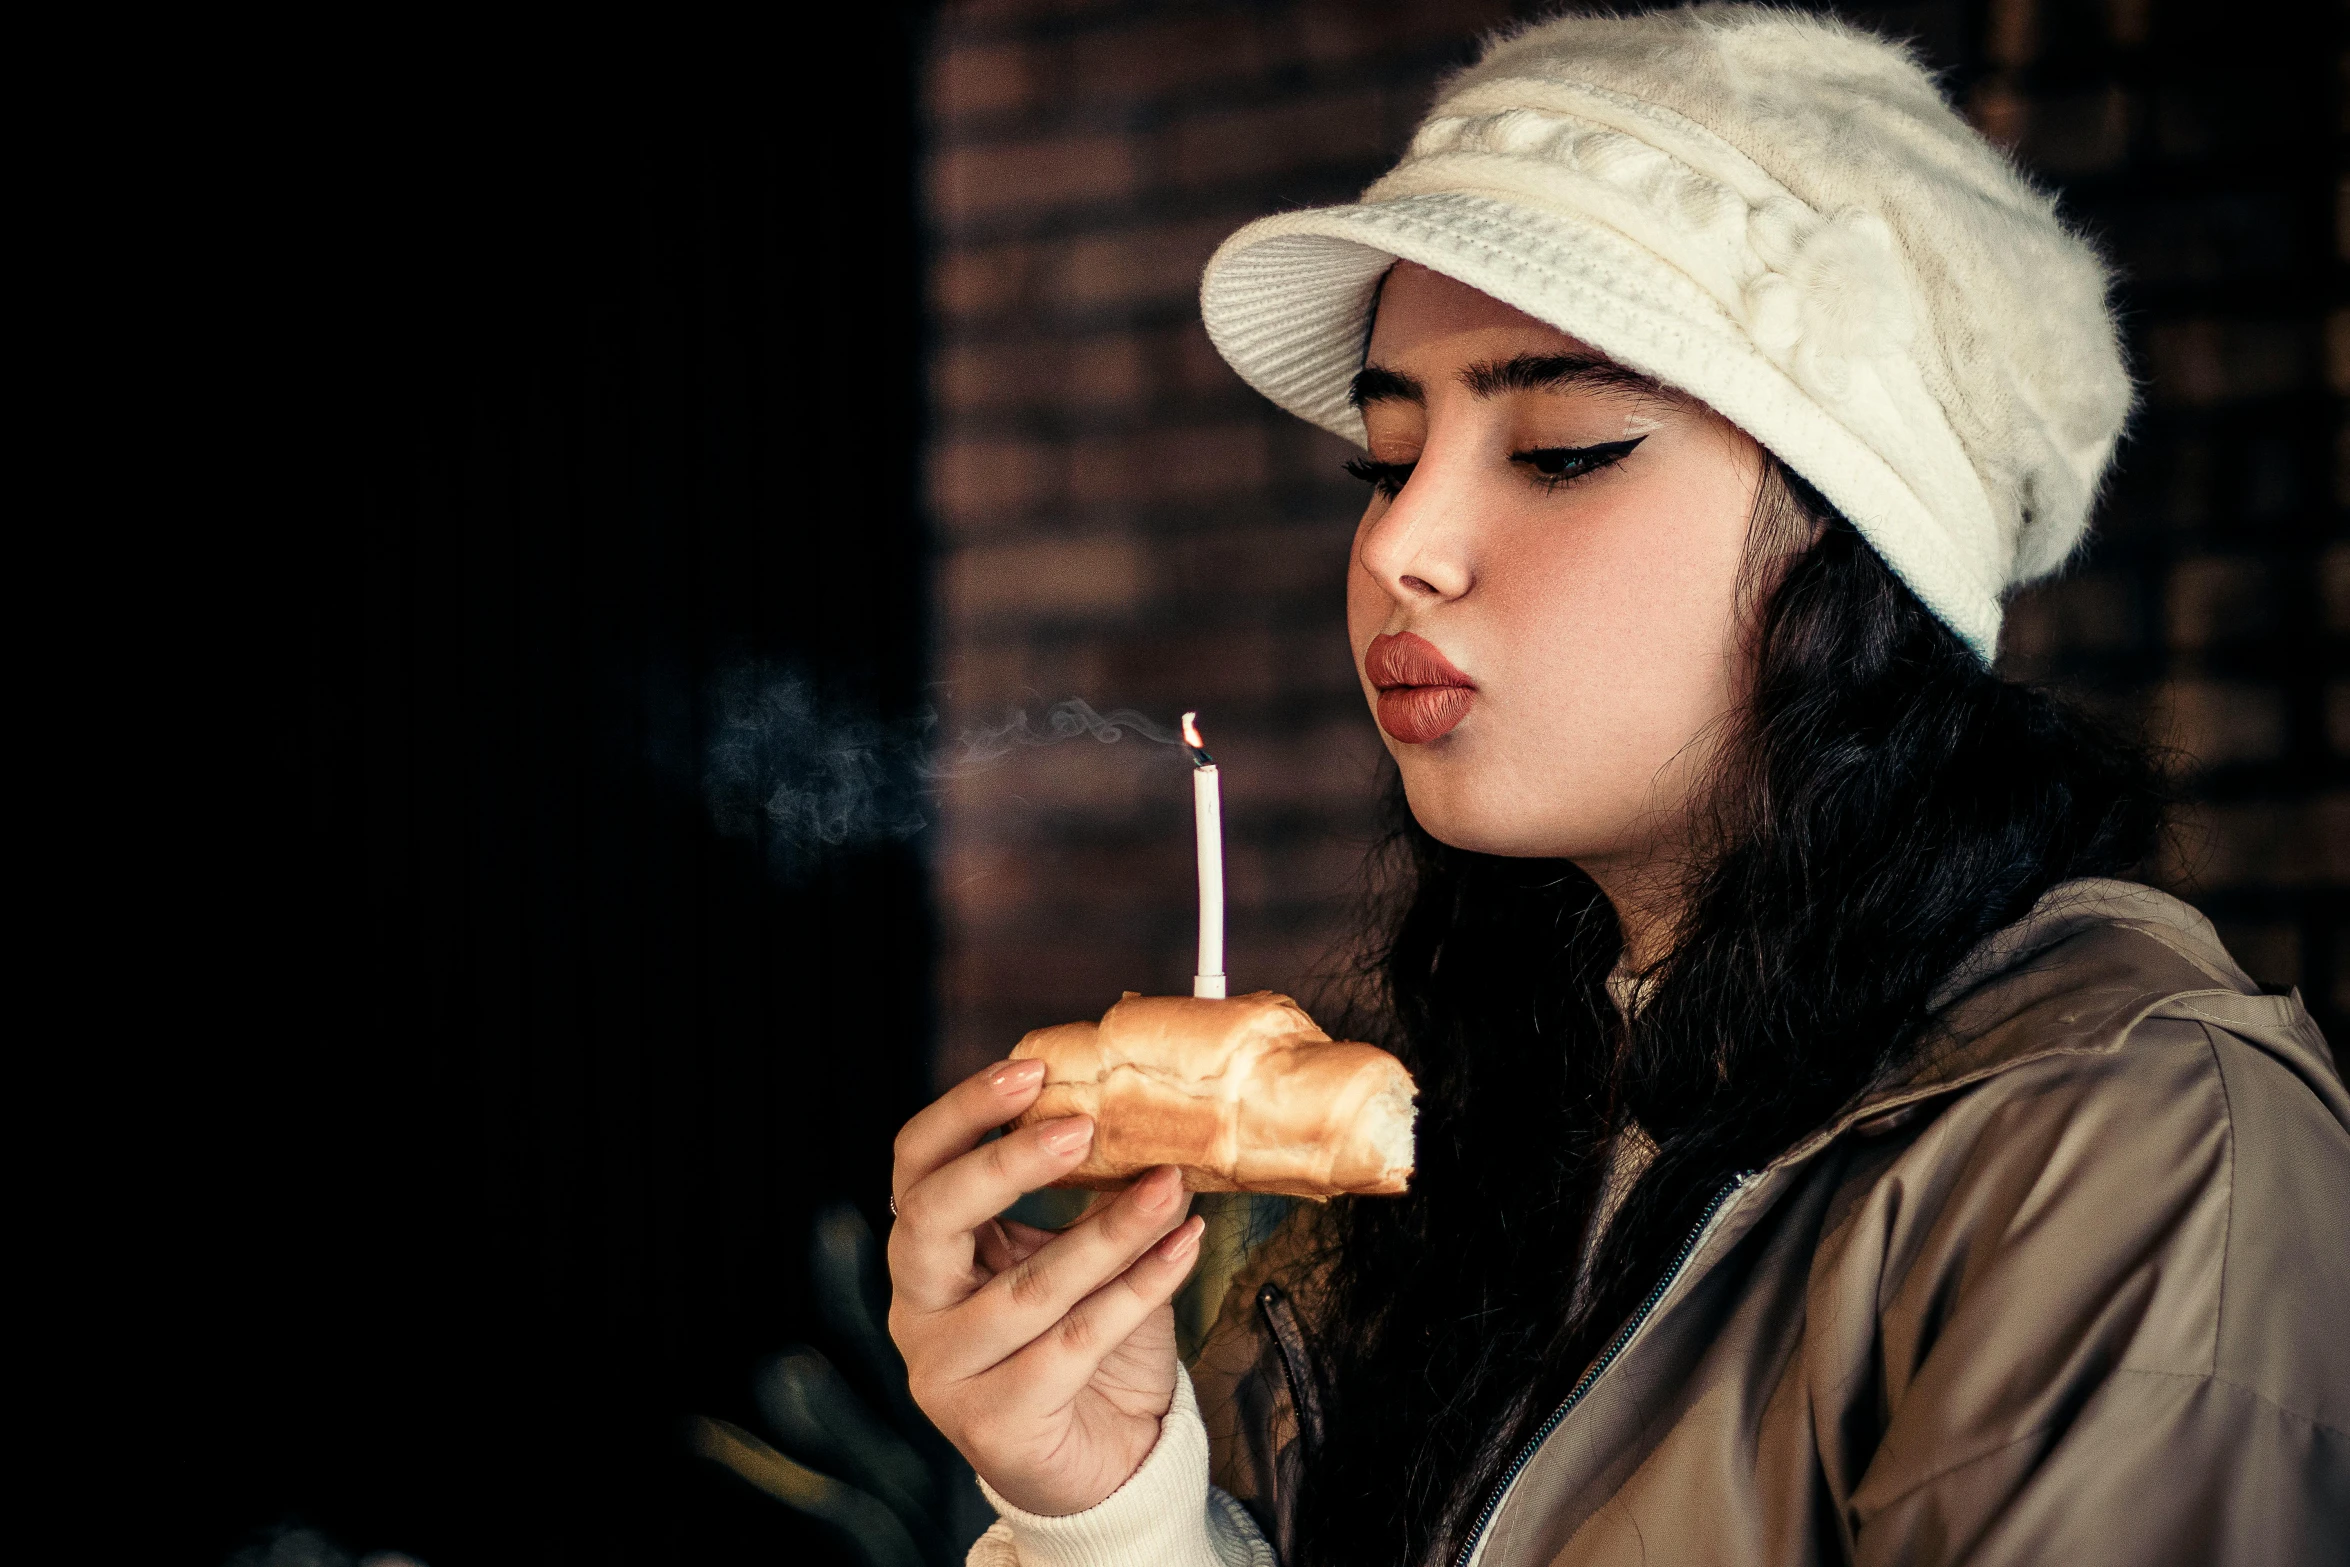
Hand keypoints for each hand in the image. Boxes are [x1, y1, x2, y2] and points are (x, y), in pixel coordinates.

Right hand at [886, 1057, 1203, 1516]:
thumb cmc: (1086, 1343)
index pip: (916, 1165)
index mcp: (927, 1254)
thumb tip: (1138, 1112)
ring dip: (1110, 1229)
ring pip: (1027, 1287)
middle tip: (1084, 1127)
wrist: (1109, 1459)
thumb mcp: (1078, 1254)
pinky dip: (1139, 1289)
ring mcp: (945, 1372)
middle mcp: (917, 1309)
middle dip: (1009, 1165)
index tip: (1031, 1070)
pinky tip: (1183, 1248)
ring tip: (1171, 1185)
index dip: (963, 1111)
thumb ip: (1087, 1194)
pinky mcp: (992, 1424)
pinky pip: (1075, 1343)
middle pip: (932, 1218)